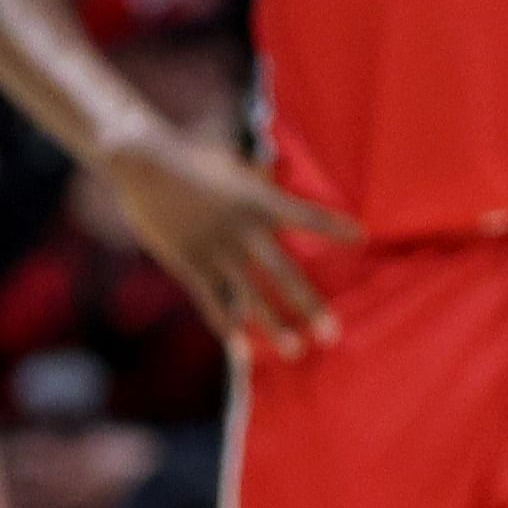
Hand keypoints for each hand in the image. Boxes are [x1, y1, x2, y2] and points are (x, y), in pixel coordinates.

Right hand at [100, 123, 358, 356]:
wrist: (144, 165)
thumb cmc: (192, 157)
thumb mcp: (235, 164)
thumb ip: (260, 177)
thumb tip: (276, 168)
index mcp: (259, 200)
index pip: (307, 215)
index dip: (334, 227)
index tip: (363, 238)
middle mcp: (244, 230)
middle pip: (284, 274)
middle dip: (309, 306)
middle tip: (332, 334)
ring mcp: (216, 250)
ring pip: (250, 297)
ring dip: (274, 326)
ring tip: (296, 350)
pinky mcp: (189, 263)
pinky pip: (213, 300)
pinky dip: (228, 325)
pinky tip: (242, 349)